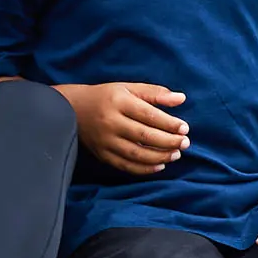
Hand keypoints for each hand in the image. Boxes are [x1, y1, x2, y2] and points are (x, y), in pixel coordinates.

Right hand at [63, 82, 189, 176]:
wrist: (72, 109)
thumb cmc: (106, 97)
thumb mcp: (128, 88)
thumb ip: (155, 93)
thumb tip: (181, 99)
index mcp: (119, 101)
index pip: (149, 115)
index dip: (169, 124)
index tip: (185, 128)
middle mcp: (111, 122)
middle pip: (145, 136)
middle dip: (168, 142)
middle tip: (185, 143)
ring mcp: (105, 140)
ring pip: (136, 154)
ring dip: (159, 156)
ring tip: (175, 154)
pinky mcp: (102, 154)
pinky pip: (125, 165)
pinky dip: (144, 168)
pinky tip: (159, 165)